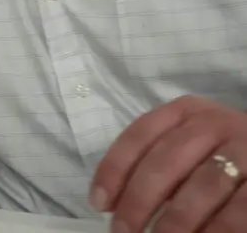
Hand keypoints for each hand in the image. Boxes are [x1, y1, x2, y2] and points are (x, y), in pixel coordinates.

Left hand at [91, 96, 246, 231]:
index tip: (99, 203)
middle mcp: (214, 123)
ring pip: (201, 187)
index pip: (139, 136)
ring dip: (174, 221)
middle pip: (165, 162)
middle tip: (123, 231)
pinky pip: (237, 210)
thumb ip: (157, 161)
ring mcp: (245, 149)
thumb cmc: (222, 152)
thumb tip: (114, 201)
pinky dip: (214, 230)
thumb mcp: (190, 143)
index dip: (114, 170)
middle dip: (139, 201)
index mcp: (185, 111)